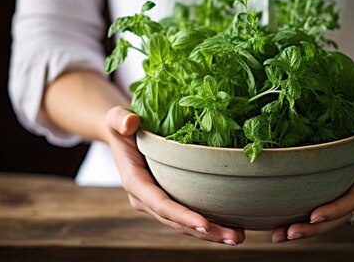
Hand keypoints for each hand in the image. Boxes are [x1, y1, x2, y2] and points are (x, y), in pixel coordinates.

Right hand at [105, 106, 245, 245]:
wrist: (122, 132)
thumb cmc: (121, 123)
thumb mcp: (115, 117)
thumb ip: (119, 119)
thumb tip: (130, 122)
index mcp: (135, 182)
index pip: (161, 204)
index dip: (182, 216)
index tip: (205, 224)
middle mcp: (145, 198)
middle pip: (177, 221)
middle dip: (205, 232)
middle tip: (235, 237)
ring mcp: (157, 201)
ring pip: (184, 224)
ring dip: (211, 233)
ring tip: (238, 236)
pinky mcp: (169, 198)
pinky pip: (188, 215)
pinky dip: (209, 223)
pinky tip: (231, 225)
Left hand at [270, 106, 353, 242]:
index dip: (336, 209)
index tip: (314, 216)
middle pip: (340, 218)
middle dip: (314, 229)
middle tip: (288, 233)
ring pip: (332, 222)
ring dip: (306, 231)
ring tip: (279, 235)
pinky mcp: (345, 201)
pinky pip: (328, 216)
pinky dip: (307, 223)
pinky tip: (283, 227)